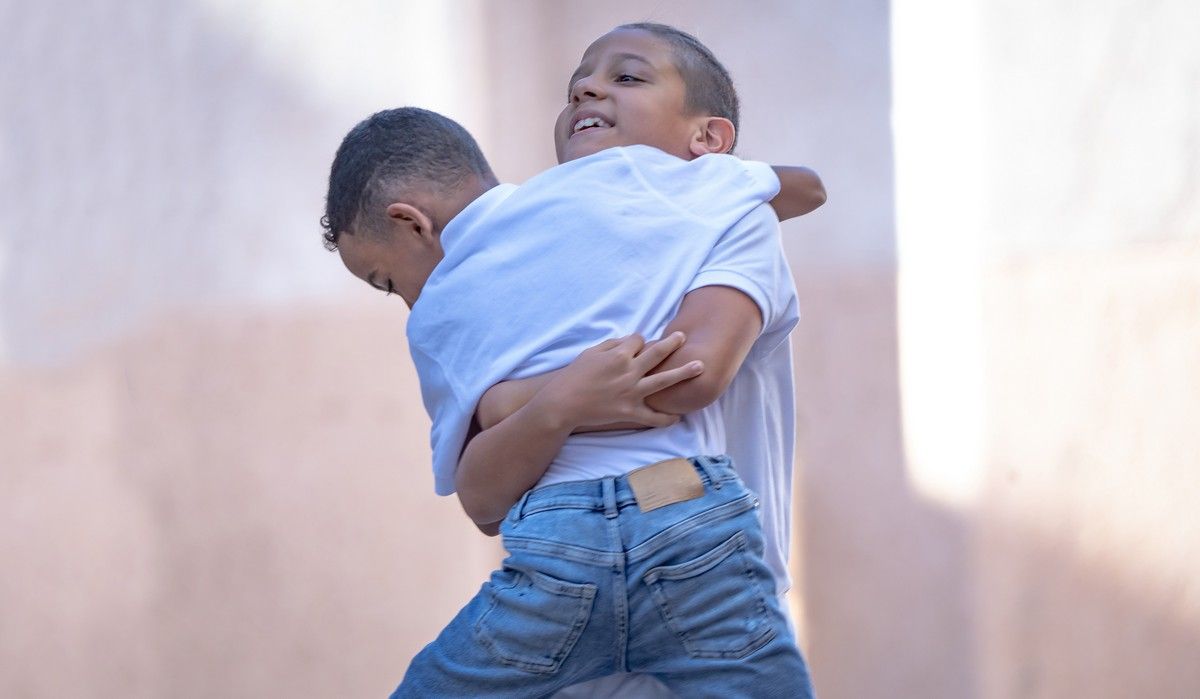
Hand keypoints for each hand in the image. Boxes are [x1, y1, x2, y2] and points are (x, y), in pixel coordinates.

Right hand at [540, 332, 702, 429]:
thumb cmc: (574, 376)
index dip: (639, 341)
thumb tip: (628, 341)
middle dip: (673, 343)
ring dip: (684, 372)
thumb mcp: (590, 354)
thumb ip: (611, 345)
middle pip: (658, 353)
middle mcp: (629, 371)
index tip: (638, 344)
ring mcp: (632, 392)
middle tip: (684, 337)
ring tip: (701, 366)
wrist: (563, 404)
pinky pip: (653, 416)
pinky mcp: (630, 412)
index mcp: (619, 355)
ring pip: (664, 381)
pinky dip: (666, 418)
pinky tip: (678, 416)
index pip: (638, 340)